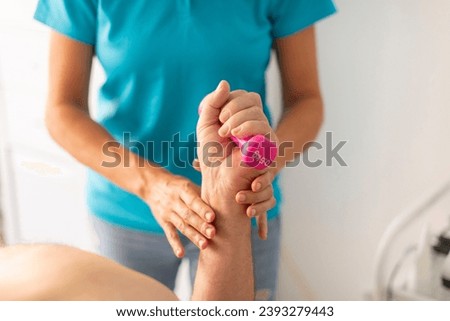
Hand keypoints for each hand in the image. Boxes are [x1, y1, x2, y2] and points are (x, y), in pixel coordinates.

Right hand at [144, 170, 215, 257]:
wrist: (152, 185)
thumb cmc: (178, 185)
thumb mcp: (188, 183)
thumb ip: (202, 193)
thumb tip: (223, 201)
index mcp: (183, 190)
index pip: (193, 201)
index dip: (203, 209)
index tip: (212, 217)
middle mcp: (174, 201)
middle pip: (188, 215)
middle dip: (201, 225)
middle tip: (213, 234)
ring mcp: (168, 213)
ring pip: (182, 226)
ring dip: (193, 236)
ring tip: (204, 246)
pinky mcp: (163, 222)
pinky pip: (169, 234)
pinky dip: (175, 244)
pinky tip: (181, 254)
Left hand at [197, 81, 274, 222]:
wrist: (218, 179)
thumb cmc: (211, 155)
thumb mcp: (206, 123)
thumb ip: (213, 102)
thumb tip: (225, 82)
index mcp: (242, 116)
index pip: (241, 95)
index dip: (228, 100)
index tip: (217, 117)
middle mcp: (255, 122)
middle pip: (251, 100)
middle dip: (232, 110)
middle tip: (221, 129)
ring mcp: (264, 133)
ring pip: (257, 113)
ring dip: (236, 121)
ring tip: (226, 135)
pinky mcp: (269, 146)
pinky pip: (263, 127)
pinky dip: (247, 128)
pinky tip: (235, 137)